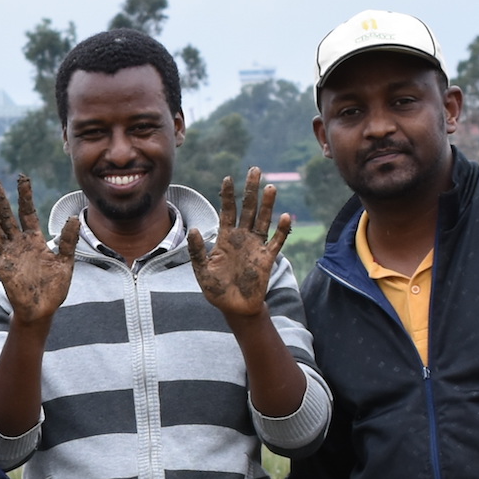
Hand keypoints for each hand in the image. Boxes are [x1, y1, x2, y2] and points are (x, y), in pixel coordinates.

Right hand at [0, 176, 77, 325]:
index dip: (25, 196)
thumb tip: (75, 217)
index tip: (22, 178)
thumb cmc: (54, 288)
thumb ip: (68, 241)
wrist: (43, 310)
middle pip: (7, 217)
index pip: (27, 212)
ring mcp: (9, 256)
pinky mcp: (2, 270)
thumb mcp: (65, 263)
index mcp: (34, 240)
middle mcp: (19, 244)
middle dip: (0, 200)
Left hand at [186, 168, 293, 324]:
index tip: (228, 178)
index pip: (228, 211)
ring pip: (263, 220)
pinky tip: (285, 217)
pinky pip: (276, 241)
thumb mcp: (202, 271)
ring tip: (270, 187)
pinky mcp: (267, 259)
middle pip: (248, 209)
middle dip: (250, 190)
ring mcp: (256, 246)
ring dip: (267, 205)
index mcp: (225, 238)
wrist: (234, 309)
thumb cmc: (216, 290)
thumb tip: (193, 230)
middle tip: (254, 170)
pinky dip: (281, 230)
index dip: (228, 195)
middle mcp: (242, 238)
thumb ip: (197, 252)